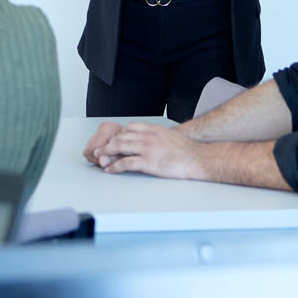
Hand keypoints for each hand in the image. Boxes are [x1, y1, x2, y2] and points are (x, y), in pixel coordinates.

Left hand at [88, 123, 203, 178]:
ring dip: (107, 153)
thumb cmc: (187, 151)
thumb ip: (158, 137)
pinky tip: (110, 169)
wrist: (198, 159)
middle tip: (100, 150)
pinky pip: (126, 163)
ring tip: (100, 159)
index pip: (130, 128)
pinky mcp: (148, 162)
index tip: (113, 141)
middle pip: (121, 136)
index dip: (119, 134)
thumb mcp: (170, 136)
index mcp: (154, 129)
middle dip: (108, 143)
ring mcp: (148, 148)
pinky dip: (114, 166)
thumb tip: (151, 142)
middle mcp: (148, 136)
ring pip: (120, 147)